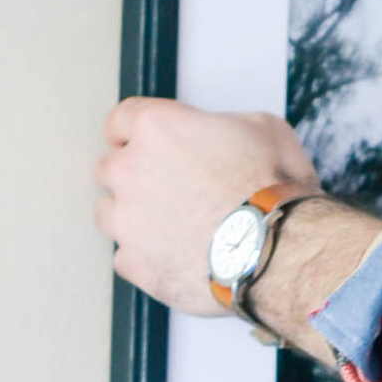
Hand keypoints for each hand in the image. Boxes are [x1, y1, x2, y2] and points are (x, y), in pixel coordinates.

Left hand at [93, 99, 319, 312]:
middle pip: (109, 167)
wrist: (273, 252)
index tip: (133, 141)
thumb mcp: (266, 131)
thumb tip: (229, 135)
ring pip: (108, 213)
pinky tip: (175, 256)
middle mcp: (130, 169)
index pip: (120, 119)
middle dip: (133, 176)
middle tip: (166, 189)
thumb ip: (229, 126)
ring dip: (132, 218)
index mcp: (157, 128)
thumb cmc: (270, 194)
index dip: (131, 131)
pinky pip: (126, 257)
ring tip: (170, 228)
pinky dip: (145, 258)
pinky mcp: (132, 262)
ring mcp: (126, 219)